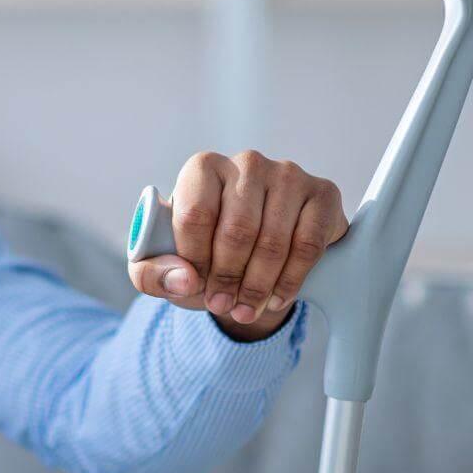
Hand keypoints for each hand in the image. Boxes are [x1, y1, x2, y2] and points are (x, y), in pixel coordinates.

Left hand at [128, 150, 347, 340]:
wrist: (256, 253)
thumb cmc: (206, 253)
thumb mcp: (166, 264)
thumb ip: (151, 274)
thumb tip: (184, 279)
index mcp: (203, 169)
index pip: (195, 214)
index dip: (194, 258)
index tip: (195, 286)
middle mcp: (246, 163)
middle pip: (237, 230)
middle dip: (228, 278)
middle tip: (222, 306)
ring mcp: (288, 175)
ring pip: (273, 241)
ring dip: (258, 286)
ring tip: (246, 310)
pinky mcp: (321, 194)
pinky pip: (307, 244)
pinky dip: (291, 280)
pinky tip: (277, 298)